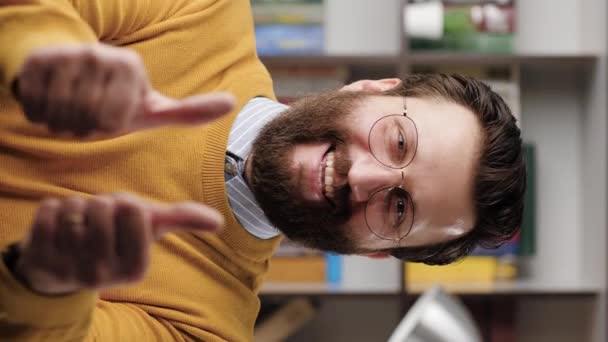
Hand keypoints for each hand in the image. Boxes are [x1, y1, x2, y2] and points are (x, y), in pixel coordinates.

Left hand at [12, 193, 223, 294]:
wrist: (65, 264)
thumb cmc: (115, 239)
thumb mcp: (150, 229)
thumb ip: (181, 220)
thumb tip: (219, 221)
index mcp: (135, 269)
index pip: (132, 212)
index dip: (126, 207)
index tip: (123, 223)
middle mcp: (102, 276)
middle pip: (102, 207)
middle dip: (101, 205)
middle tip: (98, 223)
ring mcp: (68, 270)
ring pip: (74, 208)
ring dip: (76, 207)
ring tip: (79, 226)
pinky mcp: (38, 260)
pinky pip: (48, 210)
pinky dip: (52, 209)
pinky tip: (57, 228)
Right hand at [14, 44, 234, 135]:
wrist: (72, 83)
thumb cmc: (118, 101)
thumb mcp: (154, 109)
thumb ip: (191, 111)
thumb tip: (232, 103)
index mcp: (131, 66)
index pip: (113, 120)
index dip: (110, 127)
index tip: (113, 114)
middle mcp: (99, 54)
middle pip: (86, 118)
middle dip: (86, 127)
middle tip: (91, 115)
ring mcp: (66, 54)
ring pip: (58, 113)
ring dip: (64, 123)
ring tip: (74, 110)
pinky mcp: (37, 60)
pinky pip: (34, 106)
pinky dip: (41, 114)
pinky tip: (53, 102)